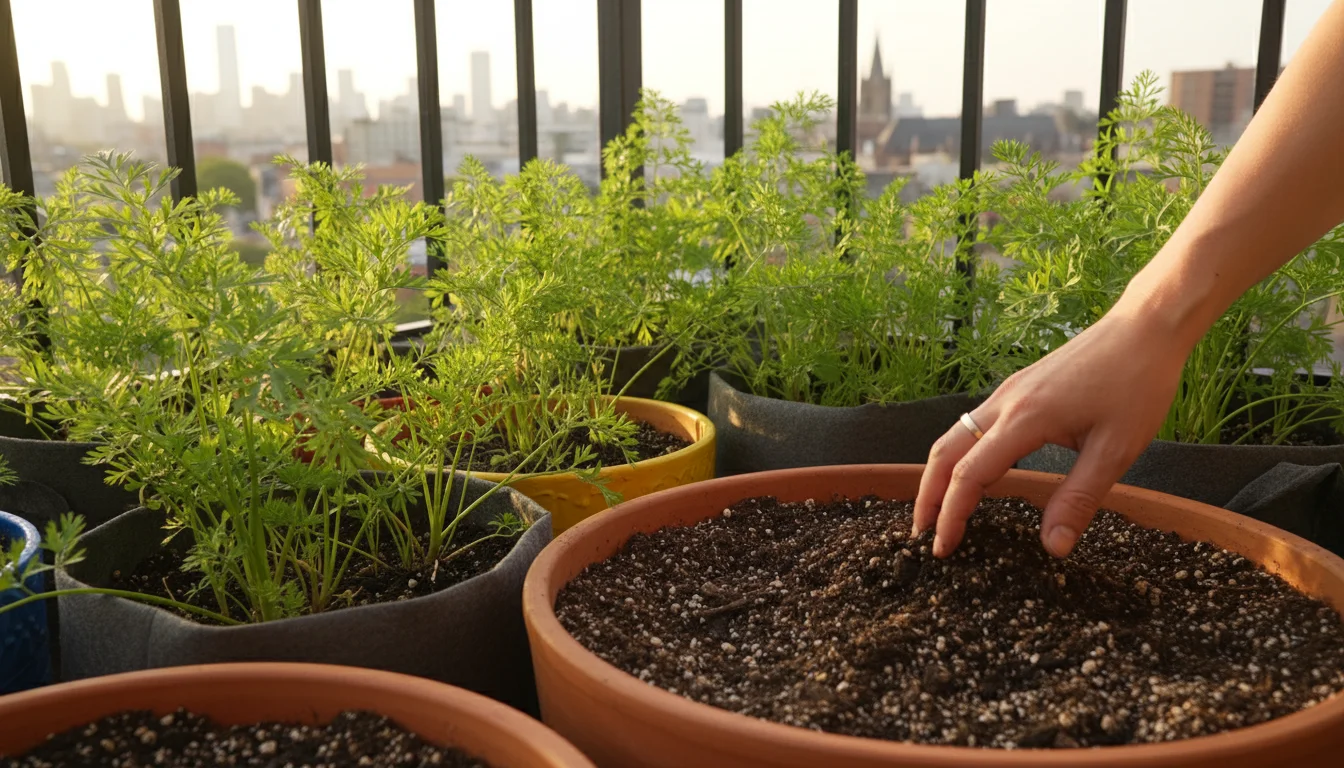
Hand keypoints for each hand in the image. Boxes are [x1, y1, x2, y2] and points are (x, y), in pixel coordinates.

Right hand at [913, 309, 1187, 558]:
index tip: (943, 547)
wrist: (1145, 327)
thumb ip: (1079, 498)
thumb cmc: (1136, 384)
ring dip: (939, 473)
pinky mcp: (1019, 386)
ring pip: (954, 434)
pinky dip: (959, 453)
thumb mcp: (1116, 449)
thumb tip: (1053, 547)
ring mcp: (1009, 391)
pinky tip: (973, 470)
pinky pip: (973, 423)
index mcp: (1024, 419)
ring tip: (938, 507)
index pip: (969, 474)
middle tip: (922, 533)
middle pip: (944, 451)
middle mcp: (1005, 402)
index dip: (952, 514)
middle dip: (927, 495)